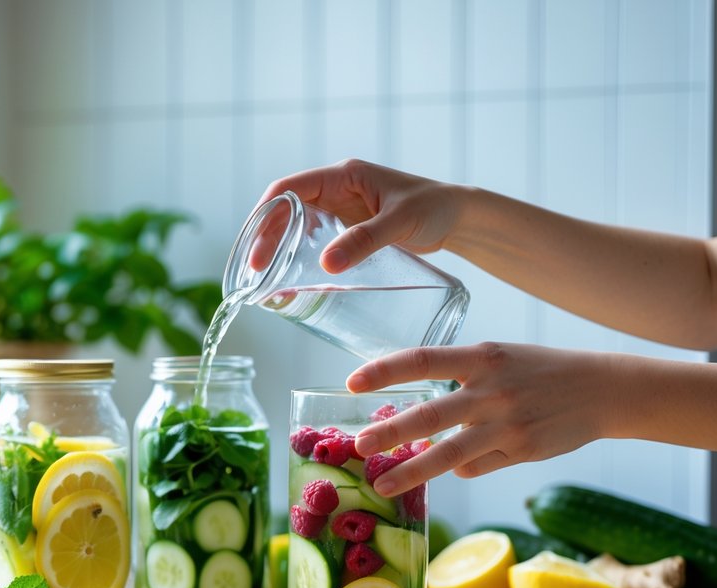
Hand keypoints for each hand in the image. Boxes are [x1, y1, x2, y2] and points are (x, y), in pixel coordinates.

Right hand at [252, 159, 465, 272]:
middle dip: (265, 238)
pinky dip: (298, 258)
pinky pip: (314, 241)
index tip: (256, 248)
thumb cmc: (435, 208)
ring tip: (266, 281)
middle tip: (257, 272)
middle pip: (285, 210)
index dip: (266, 216)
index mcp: (343, 175)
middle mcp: (336, 189)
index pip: (289, 188)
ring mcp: (341, 210)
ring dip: (278, 250)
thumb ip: (365, 241)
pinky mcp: (348, 230)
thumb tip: (327, 265)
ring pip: (296, 226)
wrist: (460, 217)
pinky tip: (293, 282)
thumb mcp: (400, 222)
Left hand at [346, 343, 620, 495]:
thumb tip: (412, 413)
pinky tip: (457, 464)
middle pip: (431, 413)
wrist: (602, 389)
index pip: (422, 359)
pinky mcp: (520, 451)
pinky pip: (474, 466)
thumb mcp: (498, 358)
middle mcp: (492, 390)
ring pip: (449, 453)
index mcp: (481, 356)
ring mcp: (507, 424)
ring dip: (411, 471)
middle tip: (359, 444)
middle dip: (391, 432)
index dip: (385, 371)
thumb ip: (459, 380)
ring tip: (380, 483)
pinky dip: (459, 468)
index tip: (352, 383)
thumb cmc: (539, 371)